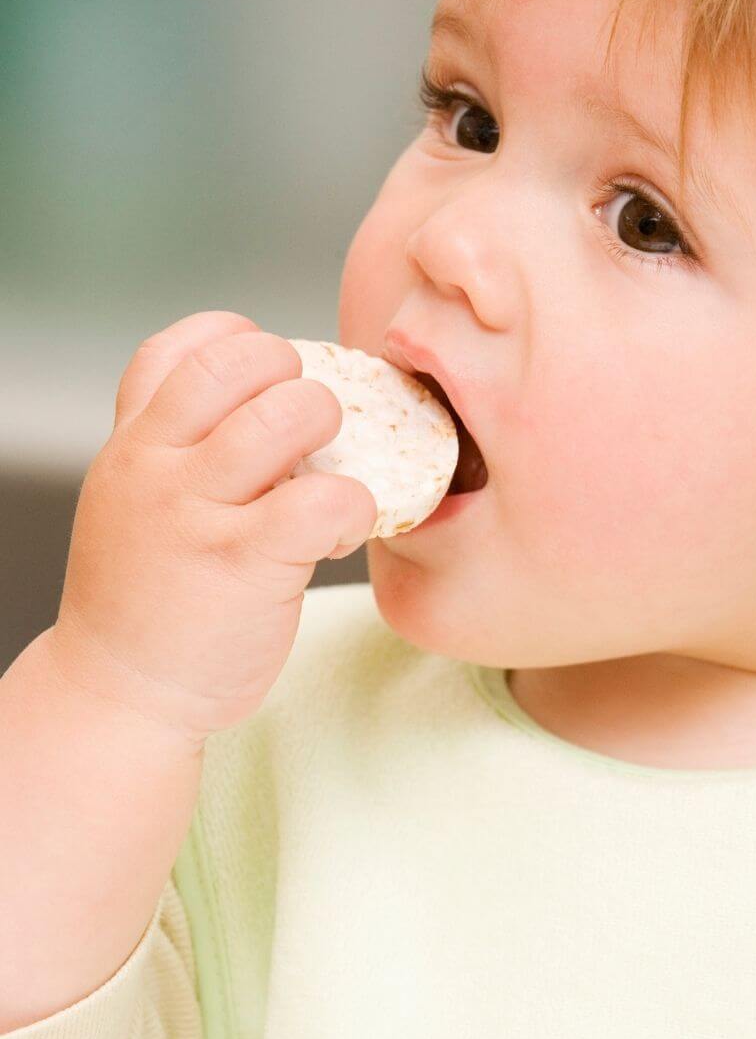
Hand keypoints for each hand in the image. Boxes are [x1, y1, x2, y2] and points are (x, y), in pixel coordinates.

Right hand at [52, 312, 376, 745]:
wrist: (119, 695)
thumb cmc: (144, 600)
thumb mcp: (133, 501)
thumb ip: (177, 448)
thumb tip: (262, 403)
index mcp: (133, 443)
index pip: (181, 347)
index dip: (239, 343)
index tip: (269, 383)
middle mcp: (158, 466)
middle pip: (238, 363)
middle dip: (295, 378)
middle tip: (313, 429)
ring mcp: (198, 513)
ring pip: (286, 416)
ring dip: (333, 432)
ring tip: (332, 475)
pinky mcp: (245, 564)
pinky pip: (325, 499)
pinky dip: (354, 507)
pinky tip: (342, 533)